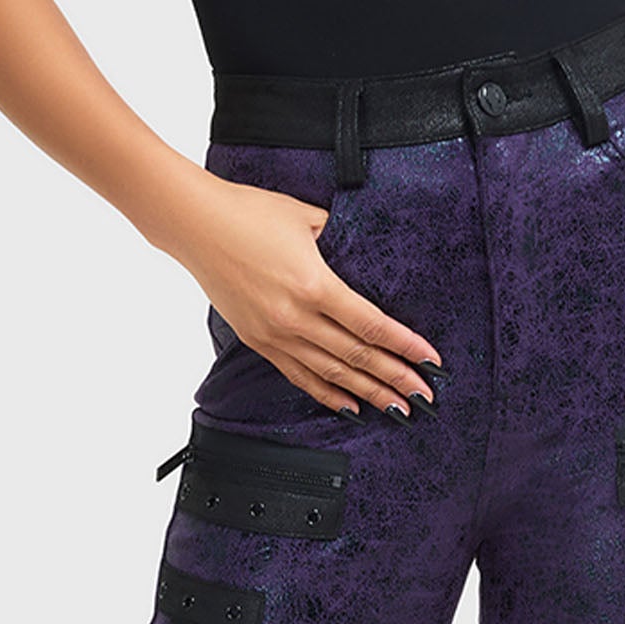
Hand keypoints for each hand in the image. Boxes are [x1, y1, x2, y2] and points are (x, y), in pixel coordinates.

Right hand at [170, 172, 442, 418]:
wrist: (195, 226)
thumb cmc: (248, 211)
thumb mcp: (303, 217)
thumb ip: (334, 239)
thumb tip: (355, 250)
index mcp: (313, 284)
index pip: (370, 324)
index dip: (403, 345)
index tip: (430, 360)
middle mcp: (296, 318)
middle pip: (357, 356)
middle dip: (396, 378)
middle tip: (425, 396)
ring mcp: (276, 335)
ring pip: (332, 374)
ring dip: (368, 394)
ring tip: (397, 410)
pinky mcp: (260, 343)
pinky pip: (300, 377)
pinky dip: (328, 394)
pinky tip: (351, 408)